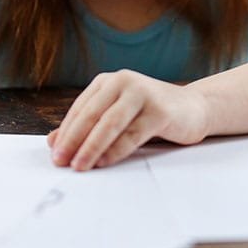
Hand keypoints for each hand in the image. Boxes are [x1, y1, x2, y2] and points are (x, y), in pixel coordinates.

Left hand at [47, 70, 207, 170]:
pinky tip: (104, 162)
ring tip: (79, 165)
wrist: (193, 108)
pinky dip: (116, 150)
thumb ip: (88, 126)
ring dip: (91, 147)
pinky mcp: (160, 111)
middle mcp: (123, 82)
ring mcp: (143, 94)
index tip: (54, 154)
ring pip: (110, 124)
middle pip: (92, 114)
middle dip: (73, 140)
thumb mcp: (116, 115)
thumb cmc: (149, 114)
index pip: (80, 109)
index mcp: (108, 82)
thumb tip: (53, 142)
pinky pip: (132, 134)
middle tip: (61, 161)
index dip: (66, 132)